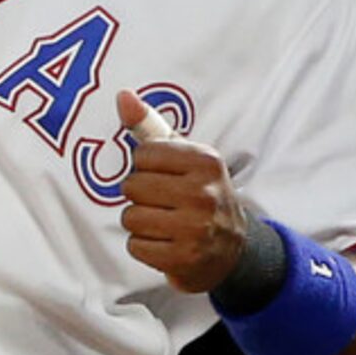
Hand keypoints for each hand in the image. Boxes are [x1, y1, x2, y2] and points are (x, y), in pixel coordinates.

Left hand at [116, 91, 253, 294]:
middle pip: (133, 186)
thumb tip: (122, 96)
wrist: (232, 249)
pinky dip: (144, 247)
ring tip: (165, 223)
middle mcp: (205, 193)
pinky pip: (136, 247)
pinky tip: (166, 244)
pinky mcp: (186, 258)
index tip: (166, 176)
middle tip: (165, 203)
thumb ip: (149, 125)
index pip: (142, 155)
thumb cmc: (199, 194)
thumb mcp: (184, 156)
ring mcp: (197, 228)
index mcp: (205, 161)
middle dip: (141, 196)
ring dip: (141, 223)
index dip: (145, 167)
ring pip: (131, 218)